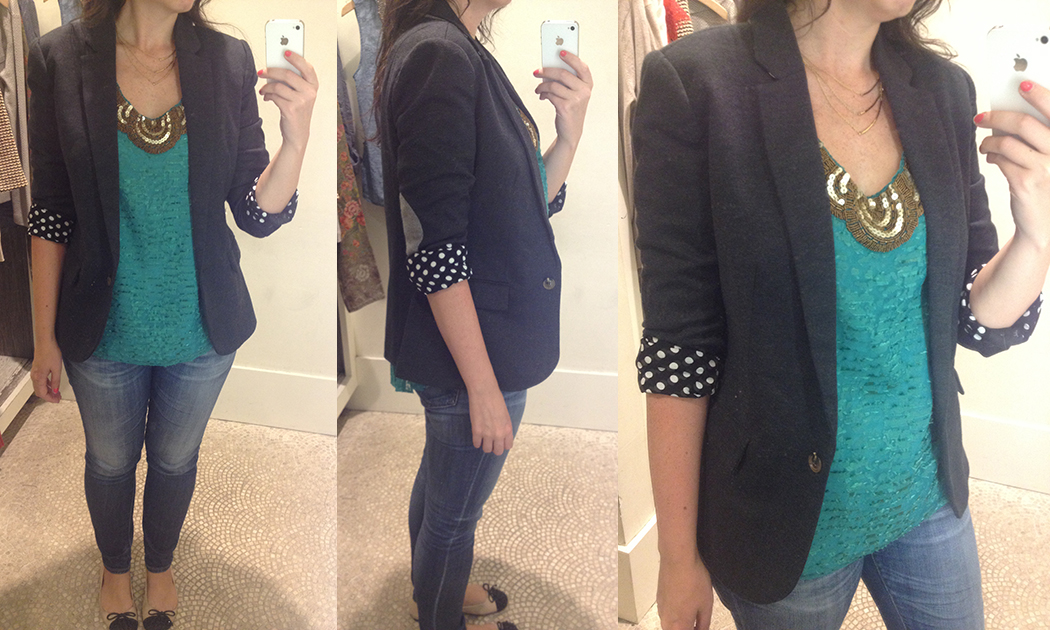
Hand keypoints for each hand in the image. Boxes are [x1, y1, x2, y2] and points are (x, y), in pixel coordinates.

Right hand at [30, 339, 62, 402]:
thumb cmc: (51, 352)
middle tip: (58, 398)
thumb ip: (56, 381)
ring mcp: (35, 372)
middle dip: (49, 396)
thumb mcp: (57, 368)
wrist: (45, 341)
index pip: (42, 393)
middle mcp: (34, 375)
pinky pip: (40, 380)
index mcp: (39, 377)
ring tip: (57, 393)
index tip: (57, 401)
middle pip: (40, 391)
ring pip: (40, 386)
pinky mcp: (37, 368)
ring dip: (48, 390)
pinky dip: (47, 384)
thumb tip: (56, 391)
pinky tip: (53, 384)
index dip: (50, 399)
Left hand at [257, 51, 317, 153]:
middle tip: (261, 71)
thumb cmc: (297, 111)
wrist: (297, 134)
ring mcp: (302, 101)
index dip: (296, 58)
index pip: (307, 67)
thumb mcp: (300, 94)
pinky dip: (267, 95)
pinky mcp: (291, 110)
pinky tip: (266, 97)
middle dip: (271, 71)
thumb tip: (276, 66)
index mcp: (313, 86)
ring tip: (263, 89)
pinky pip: (275, 96)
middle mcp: (310, 93)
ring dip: (267, 86)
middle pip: (288, 74)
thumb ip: (293, 81)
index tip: (284, 52)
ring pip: (278, 85)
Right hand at [467, 387, 513, 454]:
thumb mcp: (506, 415)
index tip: (500, 441)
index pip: (508, 446)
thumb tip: (501, 436)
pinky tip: (477, 435)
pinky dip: (477, 441)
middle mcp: (499, 434)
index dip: (503, 444)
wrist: (484, 392)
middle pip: (498, 451)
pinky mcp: (476, 431)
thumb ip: (504, 427)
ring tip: (483, 438)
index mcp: (508, 429)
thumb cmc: (496, 400)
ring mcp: (487, 434)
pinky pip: (476, 444)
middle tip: (491, 442)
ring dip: (485, 445)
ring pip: (487, 450)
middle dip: (495, 448)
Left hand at [533, 51, 592, 150]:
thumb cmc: (571, 109)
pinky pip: (550, 95)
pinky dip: (543, 94)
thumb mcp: (573, 93)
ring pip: (554, 85)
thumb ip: (567, 80)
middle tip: (537, 71)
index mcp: (588, 84)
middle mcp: (584, 91)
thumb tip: (550, 68)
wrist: (571, 131)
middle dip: (547, 71)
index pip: (582, 67)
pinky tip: (542, 96)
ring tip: (538, 88)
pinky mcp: (566, 108)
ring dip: (542, 85)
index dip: (571, 58)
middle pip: (563, 74)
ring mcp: (576, 100)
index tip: (560, 52)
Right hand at [657, 551, 714, 629]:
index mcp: (679, 626)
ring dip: (680, 624)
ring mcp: (661, 609)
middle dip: (687, 629)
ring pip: (669, 625)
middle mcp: (666, 620)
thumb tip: (702, 629)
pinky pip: (666, 614)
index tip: (701, 627)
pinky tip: (684, 603)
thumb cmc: (693, 580)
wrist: (677, 559)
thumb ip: (704, 623)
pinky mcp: (658, 599)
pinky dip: (675, 614)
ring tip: (692, 614)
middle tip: (698, 624)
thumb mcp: (706, 605)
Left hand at [975, 80, 1049, 249]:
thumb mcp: (1048, 157)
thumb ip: (1039, 136)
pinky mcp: (1027, 183)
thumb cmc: (1046, 183)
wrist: (1044, 223)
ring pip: (1008, 142)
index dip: (1040, 94)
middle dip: (998, 117)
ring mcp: (1046, 168)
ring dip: (990, 141)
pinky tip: (991, 159)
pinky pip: (1001, 161)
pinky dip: (992, 157)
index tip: (1022, 83)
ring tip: (985, 145)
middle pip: (1025, 123)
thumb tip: (1012, 113)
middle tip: (981, 117)